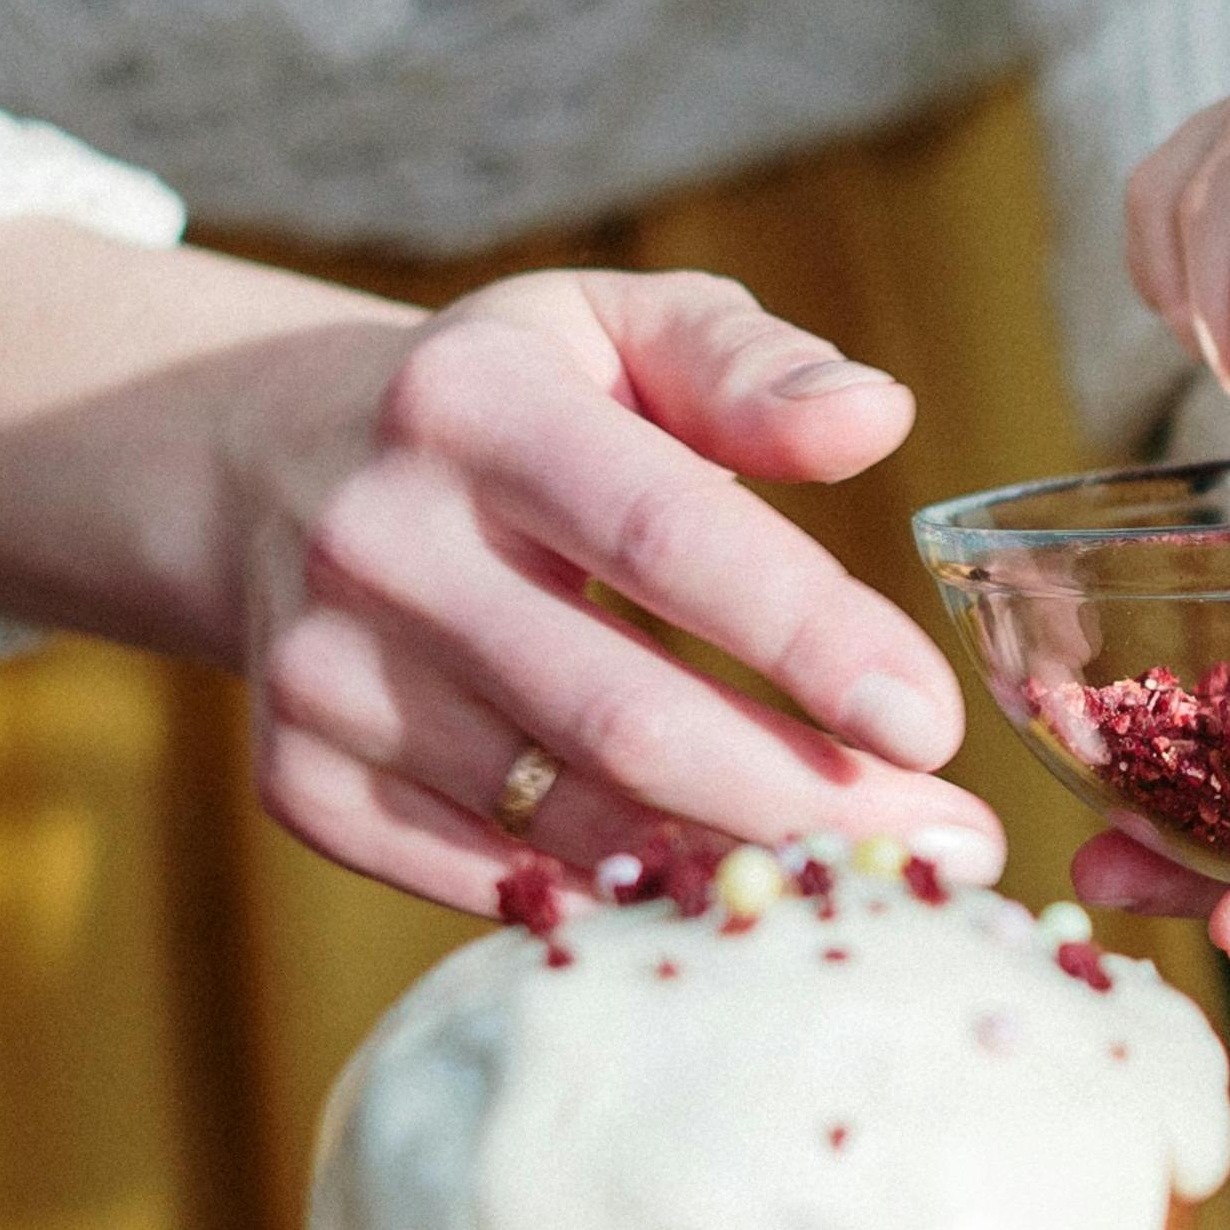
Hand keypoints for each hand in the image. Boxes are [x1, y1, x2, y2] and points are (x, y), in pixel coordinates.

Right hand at [0, 226, 999, 917]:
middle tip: (953, 845)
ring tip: (878, 880)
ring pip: (567, 819)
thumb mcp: (621, 328)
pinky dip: (618, 902)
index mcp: (475, 405)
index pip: (666, 533)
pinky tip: (725, 899)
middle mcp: (380, 542)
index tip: (935, 719)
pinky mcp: (300, 784)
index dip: (807, 635)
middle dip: (808, 799)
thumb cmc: (520, 400)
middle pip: (623, 715)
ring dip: (739, 869)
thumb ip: (751, 367)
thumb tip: (875, 420)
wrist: (276, 467)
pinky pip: (485, 883)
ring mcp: (325, 676)